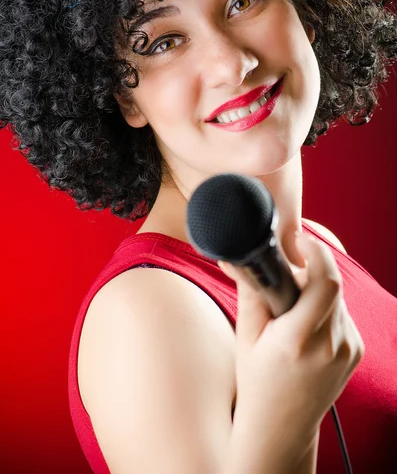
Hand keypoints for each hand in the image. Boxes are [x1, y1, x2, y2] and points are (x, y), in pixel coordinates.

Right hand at [219, 231, 363, 452]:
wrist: (281, 425)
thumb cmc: (257, 381)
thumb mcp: (246, 335)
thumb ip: (249, 290)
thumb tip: (237, 256)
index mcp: (299, 340)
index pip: (325, 282)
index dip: (316, 252)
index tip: (300, 239)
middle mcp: (331, 345)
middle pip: (331, 285)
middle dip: (311, 270)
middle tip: (287, 276)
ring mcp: (349, 349)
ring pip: (338, 298)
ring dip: (317, 291)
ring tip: (292, 310)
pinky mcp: (356, 351)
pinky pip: (342, 313)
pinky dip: (325, 308)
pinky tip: (305, 326)